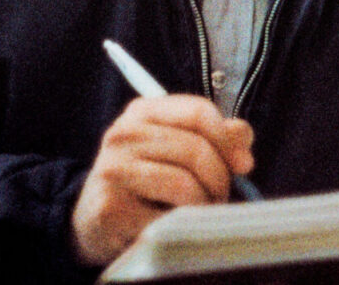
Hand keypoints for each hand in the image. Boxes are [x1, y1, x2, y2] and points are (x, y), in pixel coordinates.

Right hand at [71, 94, 255, 265]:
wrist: (94, 219)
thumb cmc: (146, 181)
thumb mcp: (175, 148)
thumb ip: (214, 137)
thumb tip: (243, 143)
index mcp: (142, 112)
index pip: (198, 111)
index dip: (228, 139)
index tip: (244, 163)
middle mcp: (123, 134)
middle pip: (195, 149)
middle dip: (219, 179)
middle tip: (221, 197)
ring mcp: (114, 170)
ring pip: (185, 184)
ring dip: (204, 204)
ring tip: (200, 211)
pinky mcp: (111, 208)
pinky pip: (168, 218)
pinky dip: (182, 226)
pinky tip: (176, 225)